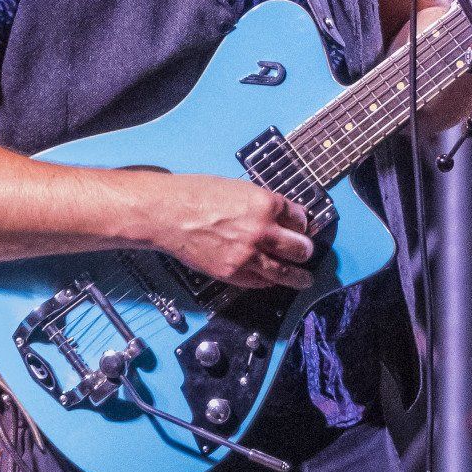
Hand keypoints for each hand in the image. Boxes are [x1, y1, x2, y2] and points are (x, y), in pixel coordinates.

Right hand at [139, 173, 313, 291]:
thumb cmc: (195, 195)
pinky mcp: (233, 272)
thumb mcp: (238, 189)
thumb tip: (278, 216)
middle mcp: (262, 230)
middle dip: (304, 250)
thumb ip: (261, 204)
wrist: (167, 214)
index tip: (300, 228)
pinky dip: (269, 281)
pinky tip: (272, 280)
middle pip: (300, 248)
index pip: (300, 218)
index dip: (301, 224)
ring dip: (299, 277)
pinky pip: (261, 282)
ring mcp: (249, 254)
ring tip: (304, 280)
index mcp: (266, 203)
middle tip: (305, 252)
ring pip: (287, 272)